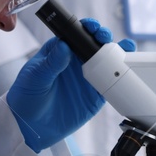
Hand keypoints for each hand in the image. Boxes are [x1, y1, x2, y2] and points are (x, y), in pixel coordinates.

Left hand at [7, 18, 116, 151]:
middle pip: (95, 44)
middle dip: (104, 37)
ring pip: (107, 61)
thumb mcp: (35, 77)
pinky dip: (122, 76)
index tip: (92, 27)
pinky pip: (112, 83)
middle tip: (105, 38)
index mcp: (60, 51)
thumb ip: (51, 63)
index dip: (87, 27)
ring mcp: (87, 77)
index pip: (76, 34)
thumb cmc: (26, 97)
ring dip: (119, 52)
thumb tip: (64, 45)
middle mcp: (76, 61)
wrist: (31, 127)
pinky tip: (129, 70)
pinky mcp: (95, 95)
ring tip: (127, 48)